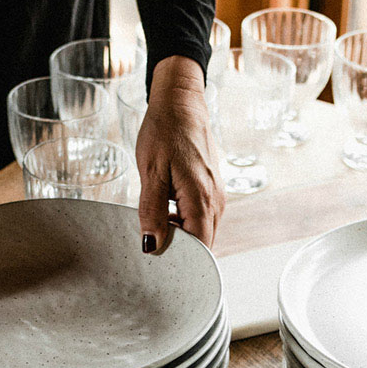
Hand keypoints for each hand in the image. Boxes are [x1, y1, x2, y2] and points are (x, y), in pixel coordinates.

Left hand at [136, 56, 224, 252]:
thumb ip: (152, 212)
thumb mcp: (151, 173)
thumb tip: (152, 245)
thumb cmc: (164, 132)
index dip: (181, 262)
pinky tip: (164, 215)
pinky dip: (184, 224)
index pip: (200, 248)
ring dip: (181, 237)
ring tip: (154, 232)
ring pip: (202, 232)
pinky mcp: (211, 190)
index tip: (157, 264)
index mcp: (202, 200)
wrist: (181, 103)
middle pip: (203, 244)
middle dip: (181, 253)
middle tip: (150, 252)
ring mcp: (216, 196)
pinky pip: (200, 218)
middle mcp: (215, 202)